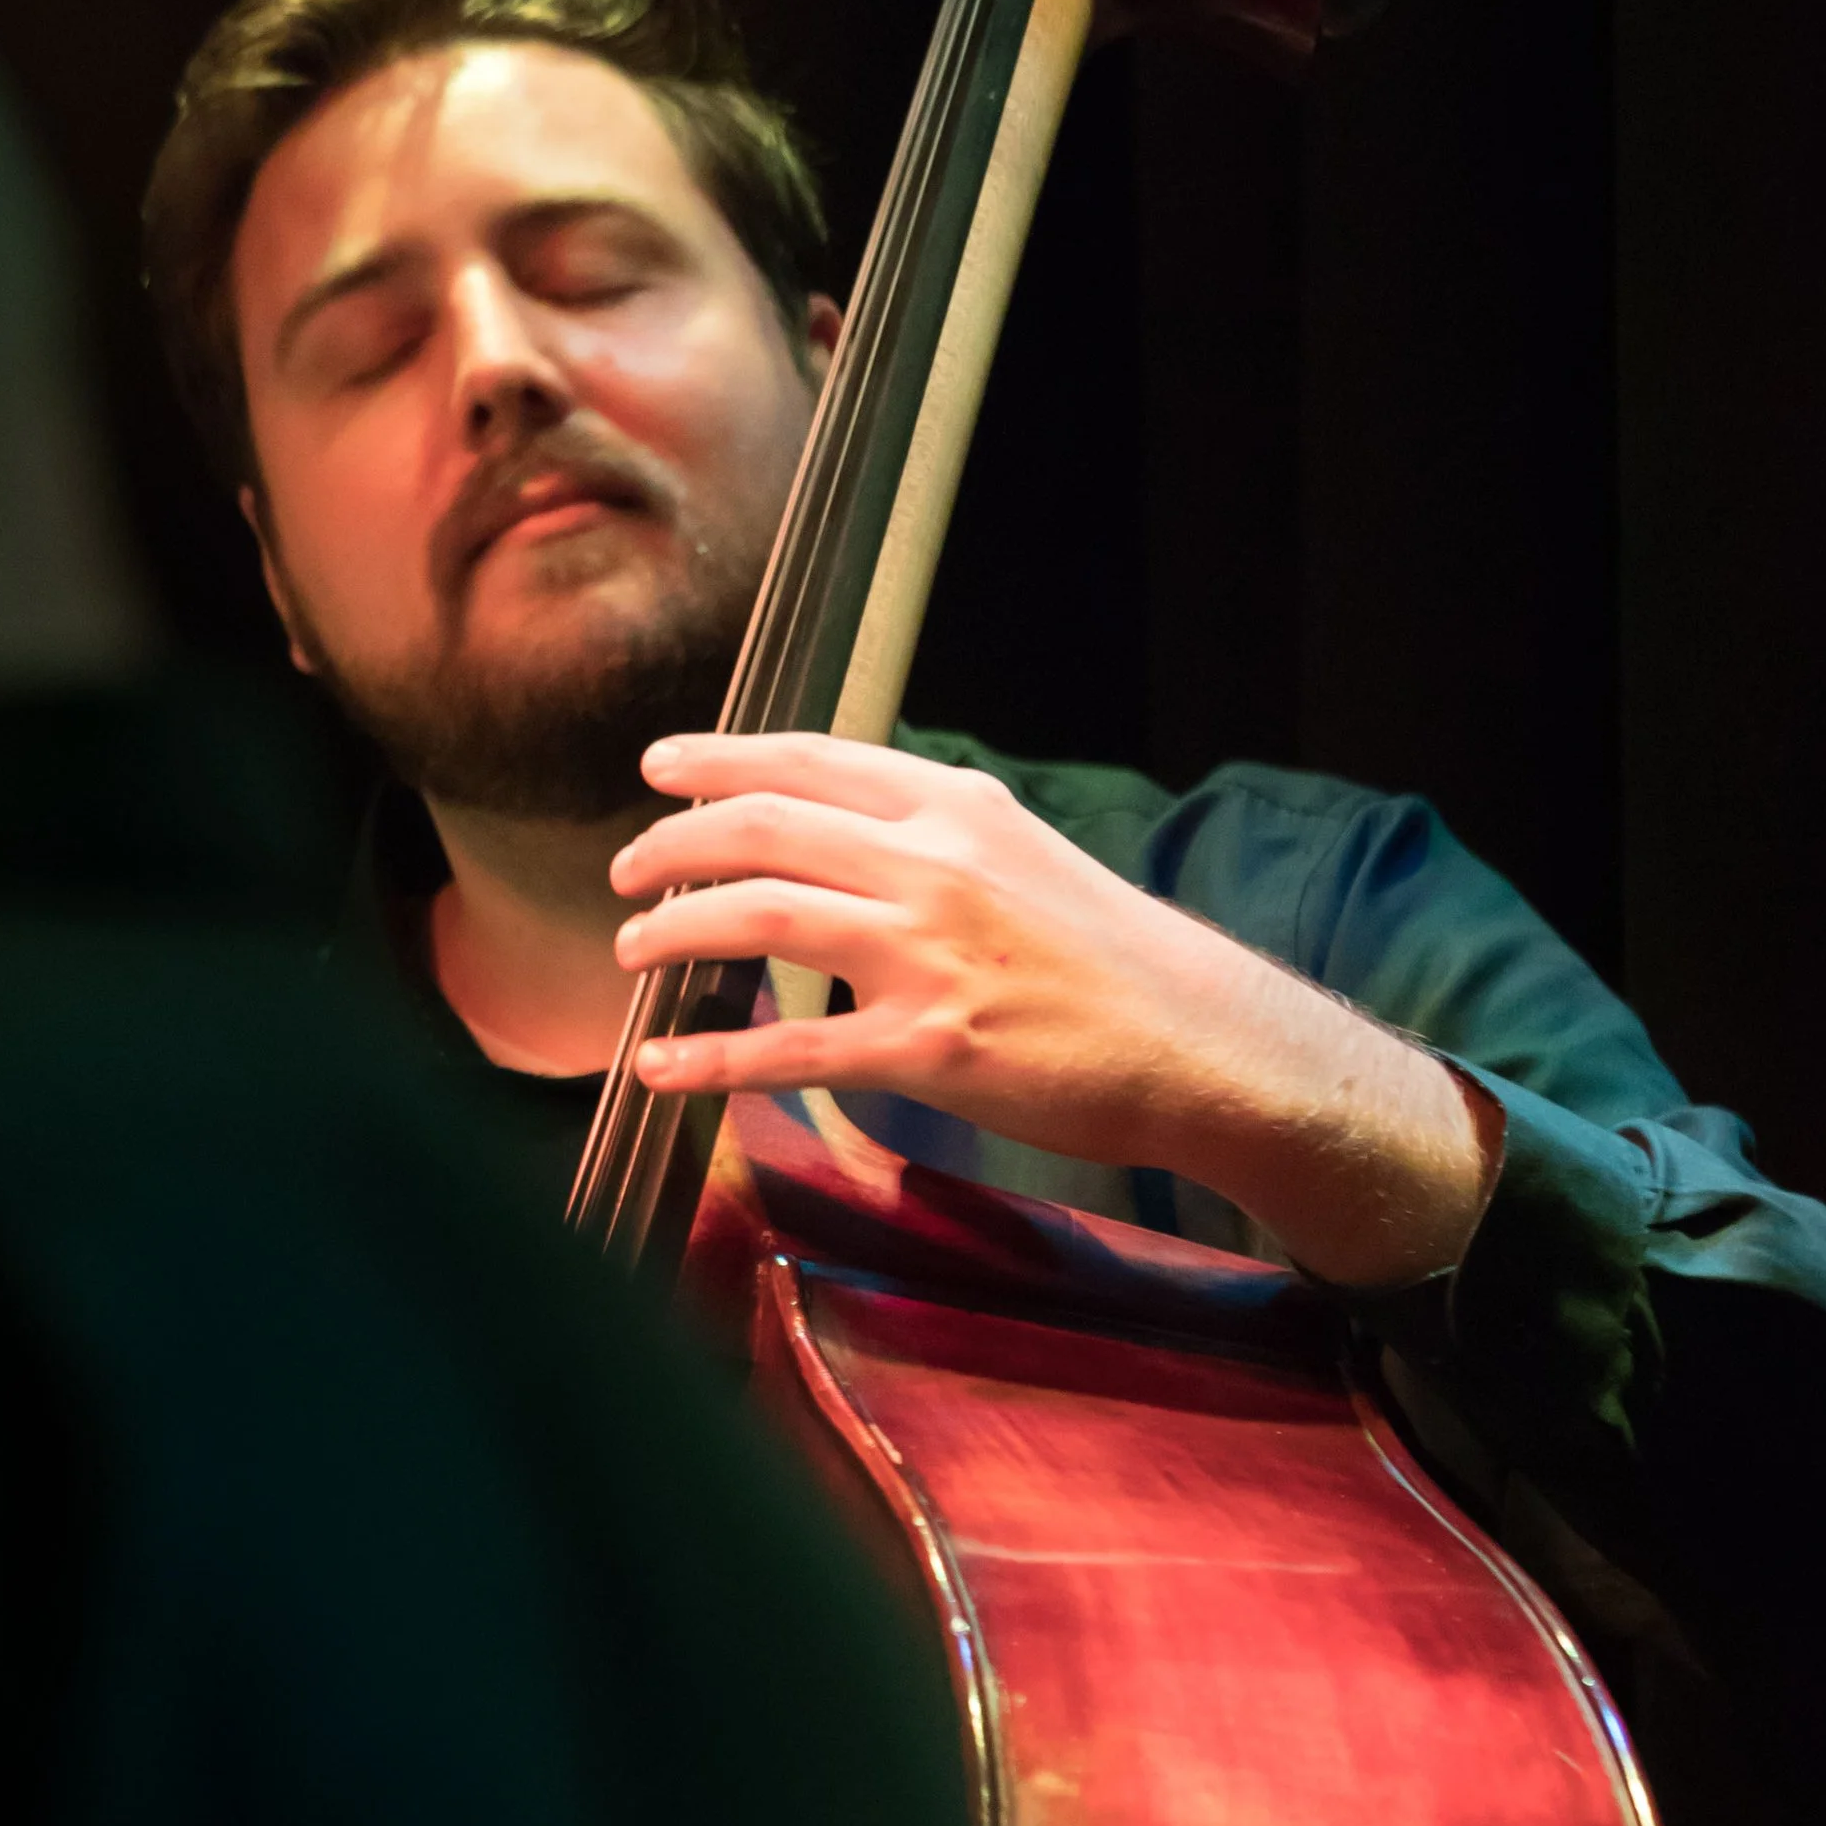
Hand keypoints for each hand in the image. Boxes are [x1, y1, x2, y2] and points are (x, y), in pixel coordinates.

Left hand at [609, 732, 1497, 1288]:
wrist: (1200, 1042)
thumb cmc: (1110, 958)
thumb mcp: (1024, 854)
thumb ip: (934, 836)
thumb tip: (841, 832)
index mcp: (957, 808)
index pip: (809, 760)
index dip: (717, 760)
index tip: (657, 767)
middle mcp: (935, 864)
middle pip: (763, 827)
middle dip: (672, 845)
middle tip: (625, 871)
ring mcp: (929, 955)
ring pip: (759, 918)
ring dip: (674, 931)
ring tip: (630, 950)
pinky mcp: (929, 1047)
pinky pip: (789, 1047)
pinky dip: (709, 1056)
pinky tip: (660, 1065)